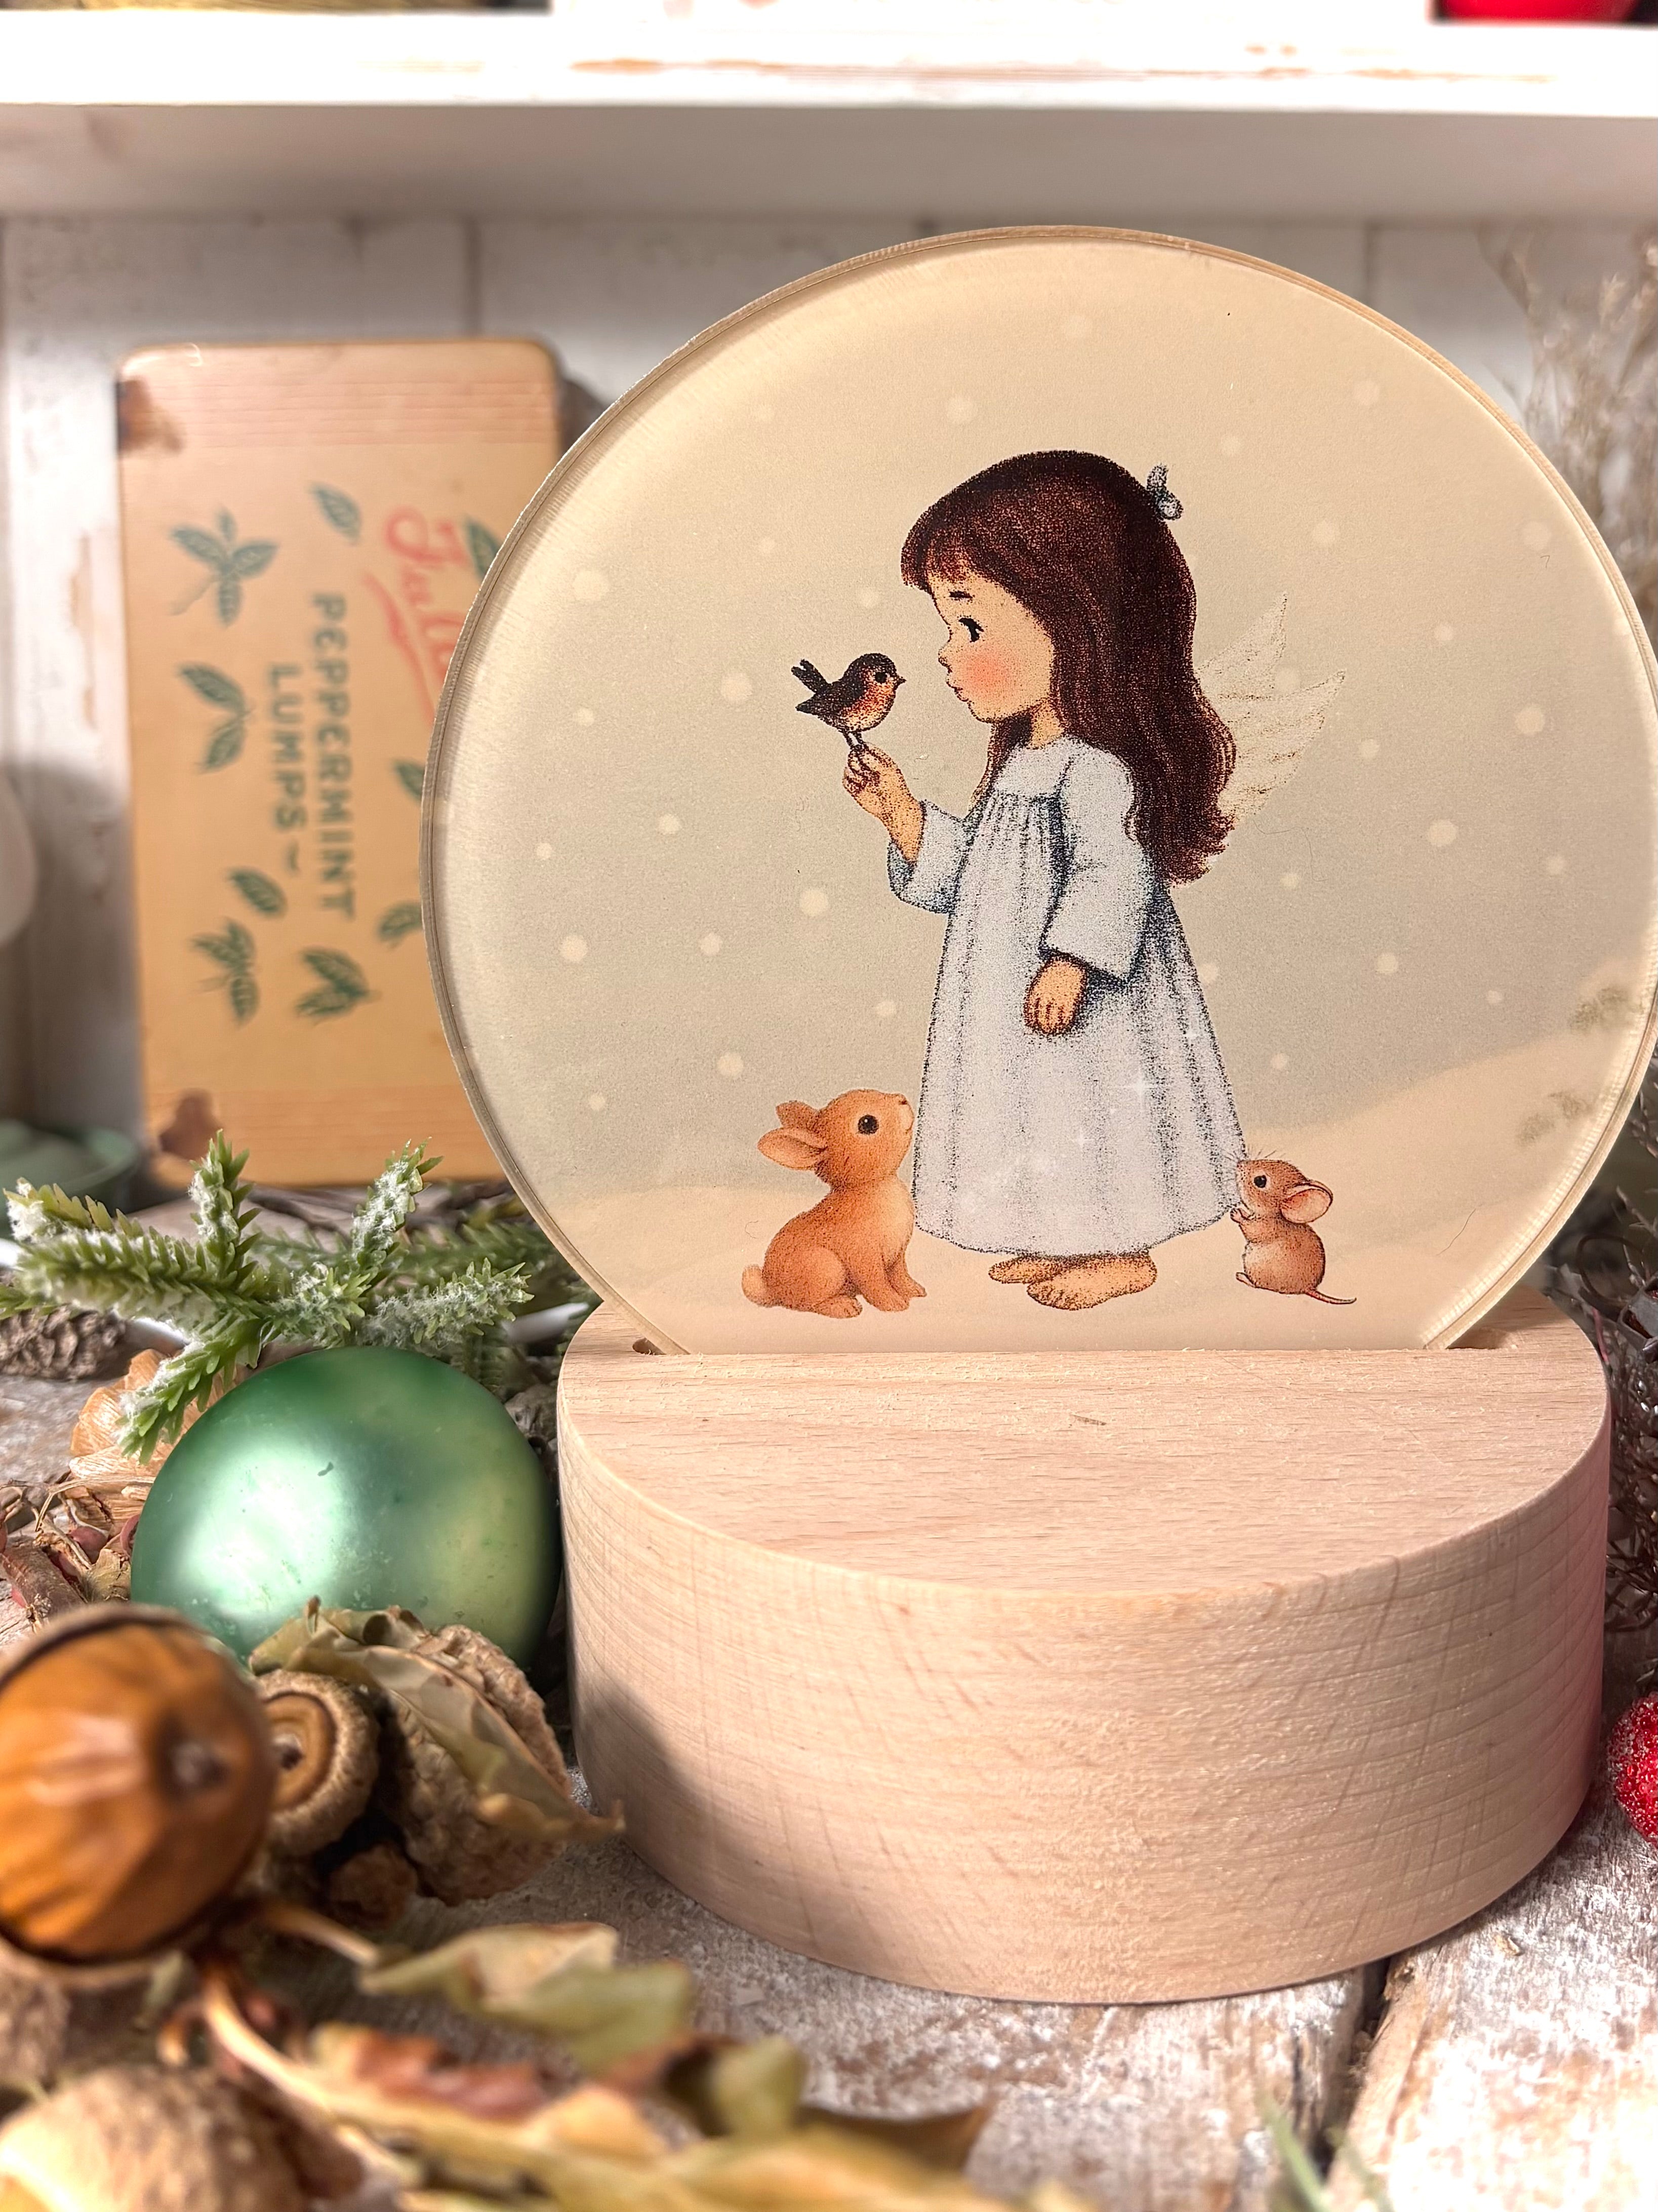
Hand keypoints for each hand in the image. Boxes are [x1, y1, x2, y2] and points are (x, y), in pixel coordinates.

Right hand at [844, 745, 922, 861]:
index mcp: (880, 760)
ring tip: (865, 781)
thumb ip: (874, 760)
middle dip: (856, 762)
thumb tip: (861, 753)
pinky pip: (845, 782)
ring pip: (848, 769)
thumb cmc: (896, 791)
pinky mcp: (855, 789)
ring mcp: (862, 778)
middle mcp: (870, 768)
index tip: (859, 749)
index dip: (861, 747)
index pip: (866, 748)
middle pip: (854, 757)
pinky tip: (859, 786)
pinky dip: (849, 783)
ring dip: (855, 774)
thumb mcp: (888, 770)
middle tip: (864, 769)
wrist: (893, 808)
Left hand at [1024, 956, 1086, 1034]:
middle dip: (1042, 1027)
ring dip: (1053, 1028)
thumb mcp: (1039, 979)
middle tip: (1044, 1031)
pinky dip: (1065, 1023)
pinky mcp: (1069, 1000)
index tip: (1032, 1026)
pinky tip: (1065, 1025)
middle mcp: (1046, 997)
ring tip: (1054, 1031)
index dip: (1031, 1021)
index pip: (1030, 1011)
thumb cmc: (1054, 969)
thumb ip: (1035, 993)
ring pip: (1053, 1019)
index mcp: (1036, 991)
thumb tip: (1032, 1007)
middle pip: (1041, 1017)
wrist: (1069, 960)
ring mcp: (1058, 999)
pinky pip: (1066, 1016)